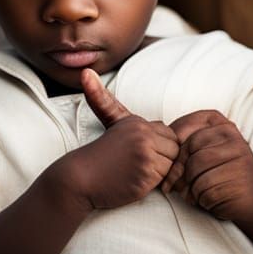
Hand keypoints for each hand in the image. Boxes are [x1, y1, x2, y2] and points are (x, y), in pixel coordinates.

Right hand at [62, 68, 179, 209]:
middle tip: (133, 165)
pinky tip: (133, 180)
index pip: (168, 136)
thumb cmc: (97, 158)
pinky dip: (152, 182)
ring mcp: (145, 152)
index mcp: (137, 122)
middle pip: (174, 149)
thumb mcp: (109, 125)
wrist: (79, 180)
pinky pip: (165, 178)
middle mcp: (143, 134)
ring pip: (171, 163)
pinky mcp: (146, 171)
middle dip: (159, 159)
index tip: (132, 155)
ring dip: (156, 172)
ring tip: (132, 172)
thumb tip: (87, 72)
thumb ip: (107, 102)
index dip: (155, 148)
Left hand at [162, 110, 252, 221]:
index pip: (185, 131)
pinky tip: (204, 199)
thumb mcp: (204, 153)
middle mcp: (233, 138)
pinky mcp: (237, 178)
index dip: (173, 150)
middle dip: (177, 171)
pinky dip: (197, 197)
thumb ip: (187, 145)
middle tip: (174, 186)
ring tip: (192, 193)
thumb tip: (158, 148)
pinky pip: (203, 187)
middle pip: (188, 150)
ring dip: (187, 186)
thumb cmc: (218, 175)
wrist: (250, 199)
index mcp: (223, 127)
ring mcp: (238, 157)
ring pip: (194, 169)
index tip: (172, 166)